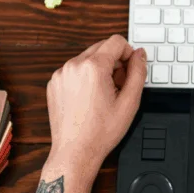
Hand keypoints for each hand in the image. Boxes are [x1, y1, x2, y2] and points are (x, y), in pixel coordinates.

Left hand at [46, 35, 146, 171]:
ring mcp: (61, 74)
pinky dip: (84, 77)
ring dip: (98, 69)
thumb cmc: (100, 132)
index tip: (129, 69)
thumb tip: (139, 55)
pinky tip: (88, 98)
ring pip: (87, 58)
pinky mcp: (54, 83)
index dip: (128, 53)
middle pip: (101, 47)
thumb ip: (138, 72)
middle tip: (118, 86)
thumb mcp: (129, 102)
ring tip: (103, 94)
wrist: (75, 151)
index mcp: (93, 67)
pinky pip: (73, 70)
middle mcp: (73, 65)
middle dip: (114, 62)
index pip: (116, 41)